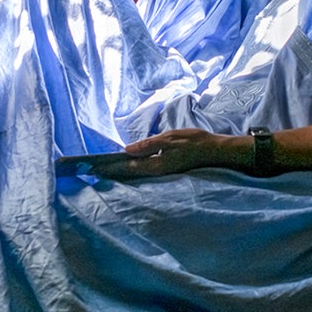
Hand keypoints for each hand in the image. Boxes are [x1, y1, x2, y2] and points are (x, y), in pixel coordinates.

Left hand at [91, 129, 245, 180]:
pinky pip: (146, 170)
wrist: (215, 151)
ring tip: (107, 167)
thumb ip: (148, 145)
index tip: (96, 167)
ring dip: (123, 169)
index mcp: (155, 166)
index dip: (112, 167)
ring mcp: (162, 172)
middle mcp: (157, 172)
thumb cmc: (193, 142)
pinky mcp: (166, 169)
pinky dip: (134, 167)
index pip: (128, 167)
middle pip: (130, 172)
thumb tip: (127, 150)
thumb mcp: (169, 139)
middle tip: (95, 169)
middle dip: (114, 170)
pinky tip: (128, 164)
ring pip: (137, 172)